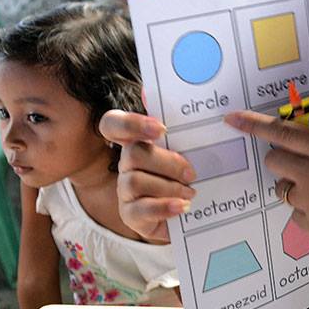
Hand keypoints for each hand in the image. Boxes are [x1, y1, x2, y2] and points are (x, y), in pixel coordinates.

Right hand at [98, 111, 195, 241]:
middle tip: (191, 172)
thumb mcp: (193, 149)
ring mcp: (125, 190)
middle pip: (132, 153)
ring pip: (135, 181)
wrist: (196, 214)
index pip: (112, 124)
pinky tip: (183, 206)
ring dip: (169, 187)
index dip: (129, 124)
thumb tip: (151, 93)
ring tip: (191, 192)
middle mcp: (126, 163)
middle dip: (166, 162)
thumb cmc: (191, 175)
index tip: (161, 129)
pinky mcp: (130, 215)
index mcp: (138, 141)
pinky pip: (140, 209)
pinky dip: (164, 207)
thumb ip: (179, 124)